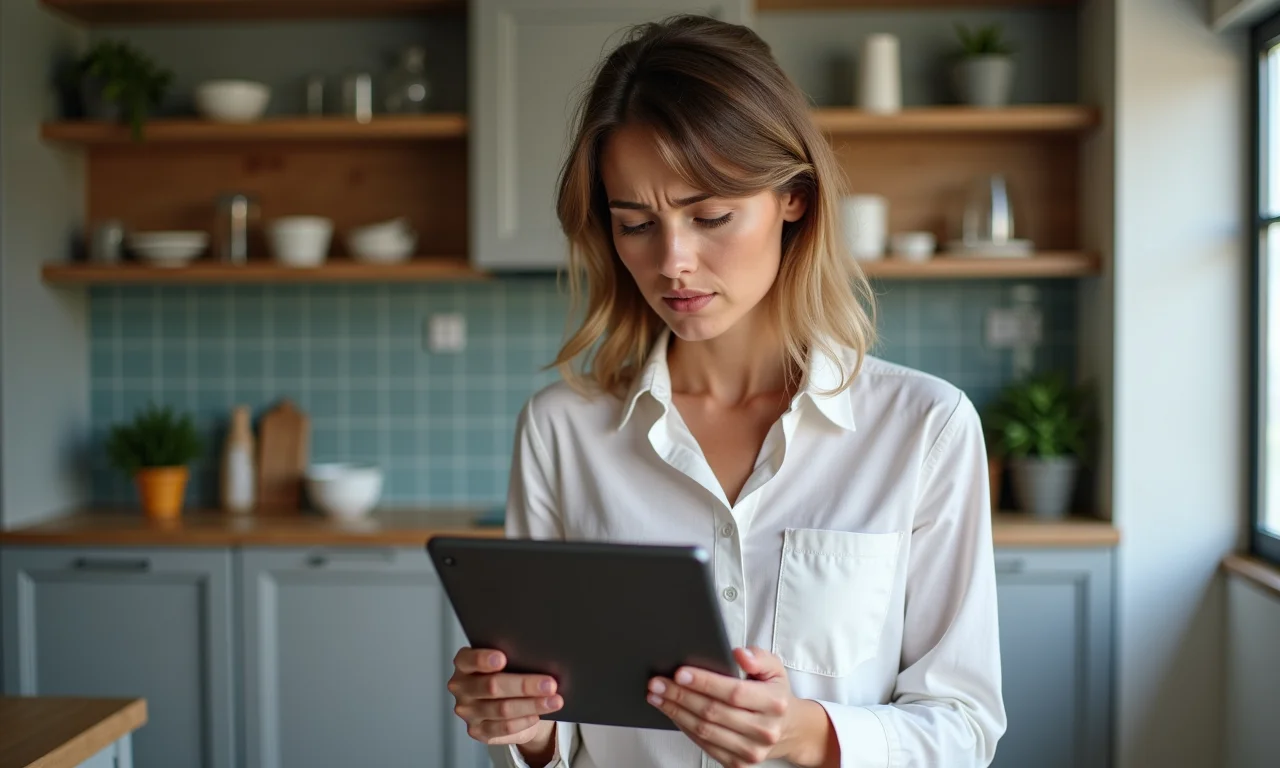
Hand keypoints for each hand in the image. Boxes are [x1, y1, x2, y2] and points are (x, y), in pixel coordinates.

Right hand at [448, 647, 562, 752]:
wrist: (506, 700)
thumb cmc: (509, 672)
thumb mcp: (509, 661)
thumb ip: (514, 657)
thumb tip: (541, 659)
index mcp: (464, 664)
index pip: (468, 659)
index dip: (483, 659)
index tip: (503, 658)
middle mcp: (461, 687)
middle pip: (492, 686)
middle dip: (524, 685)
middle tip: (549, 684)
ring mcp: (467, 711)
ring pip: (502, 709)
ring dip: (532, 705)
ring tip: (554, 700)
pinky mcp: (478, 731)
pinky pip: (503, 728)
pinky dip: (524, 721)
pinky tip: (538, 715)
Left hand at [647, 647, 812, 766]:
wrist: (790, 730)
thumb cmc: (776, 695)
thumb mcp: (775, 668)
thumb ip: (758, 657)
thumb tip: (739, 654)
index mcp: (773, 703)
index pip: (733, 692)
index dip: (705, 682)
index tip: (680, 673)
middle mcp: (764, 730)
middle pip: (713, 712)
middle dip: (680, 695)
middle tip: (657, 683)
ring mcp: (750, 750)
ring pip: (705, 731)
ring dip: (676, 712)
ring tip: (658, 696)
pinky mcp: (738, 764)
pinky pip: (704, 745)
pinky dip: (684, 727)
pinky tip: (673, 713)